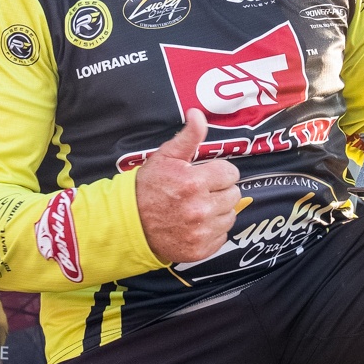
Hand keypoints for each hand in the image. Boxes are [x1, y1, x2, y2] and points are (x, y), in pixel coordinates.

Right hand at [136, 109, 240, 262]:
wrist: (129, 223)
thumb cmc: (148, 187)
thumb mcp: (165, 157)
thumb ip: (188, 136)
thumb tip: (198, 114)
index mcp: (194, 182)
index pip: (231, 173)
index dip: (218, 172)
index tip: (206, 175)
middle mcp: (200, 208)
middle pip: (233, 195)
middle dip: (219, 191)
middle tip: (200, 191)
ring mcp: (201, 232)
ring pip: (230, 216)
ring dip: (218, 211)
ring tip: (197, 208)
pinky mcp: (200, 249)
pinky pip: (222, 236)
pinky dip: (212, 230)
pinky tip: (195, 224)